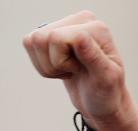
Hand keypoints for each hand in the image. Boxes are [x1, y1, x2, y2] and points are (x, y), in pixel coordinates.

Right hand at [23, 11, 137, 130]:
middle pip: (41, 38)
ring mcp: (65, 26)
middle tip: (75, 72)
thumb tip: (80, 36)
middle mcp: (80, 21)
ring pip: (32, 41)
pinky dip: (42, 65)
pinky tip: (61, 69)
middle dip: (54, 64)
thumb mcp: (106, 80)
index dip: (63, 61)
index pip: (57, 38)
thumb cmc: (108, 93)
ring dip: (47, 66)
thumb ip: (94, 57)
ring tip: (68, 71)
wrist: (102, 102)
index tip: (84, 70)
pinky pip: (29, 43)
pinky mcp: (52, 35)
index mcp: (96, 28)